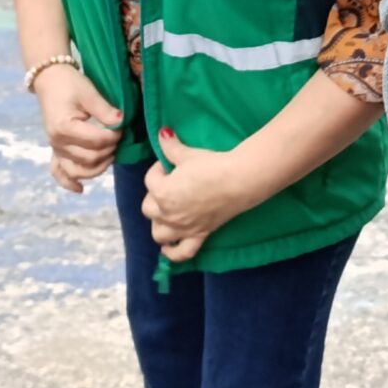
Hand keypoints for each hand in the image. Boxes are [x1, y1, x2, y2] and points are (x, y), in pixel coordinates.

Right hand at [35, 64, 122, 192]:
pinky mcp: (55, 150)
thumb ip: (105, 110)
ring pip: (78, 170)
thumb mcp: (89, 91)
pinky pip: (59, 172)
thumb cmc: (70, 83)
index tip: (123, 127)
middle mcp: (57, 142)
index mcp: (64, 127)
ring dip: (98, 167)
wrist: (50, 80)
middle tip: (120, 137)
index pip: (96, 142)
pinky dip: (69, 183)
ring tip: (111, 155)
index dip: (114, 137)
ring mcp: (55, 148)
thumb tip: (121, 122)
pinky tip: (80, 189)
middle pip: (89, 159)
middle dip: (109, 151)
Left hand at [139, 127, 256, 261]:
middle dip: (155, 195)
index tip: (170, 164)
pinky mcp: (199, 235)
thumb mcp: (187, 154)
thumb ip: (171, 147)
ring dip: (159, 224)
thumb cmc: (212, 165)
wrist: (238, 180)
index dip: (159, 169)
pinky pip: (181, 253)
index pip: (150, 179)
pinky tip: (168, 249)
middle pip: (149, 208)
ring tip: (166, 212)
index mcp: (162, 192)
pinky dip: (172, 253)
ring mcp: (183, 228)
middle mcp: (168, 214)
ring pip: (159, 233)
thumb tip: (162, 134)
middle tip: (170, 184)